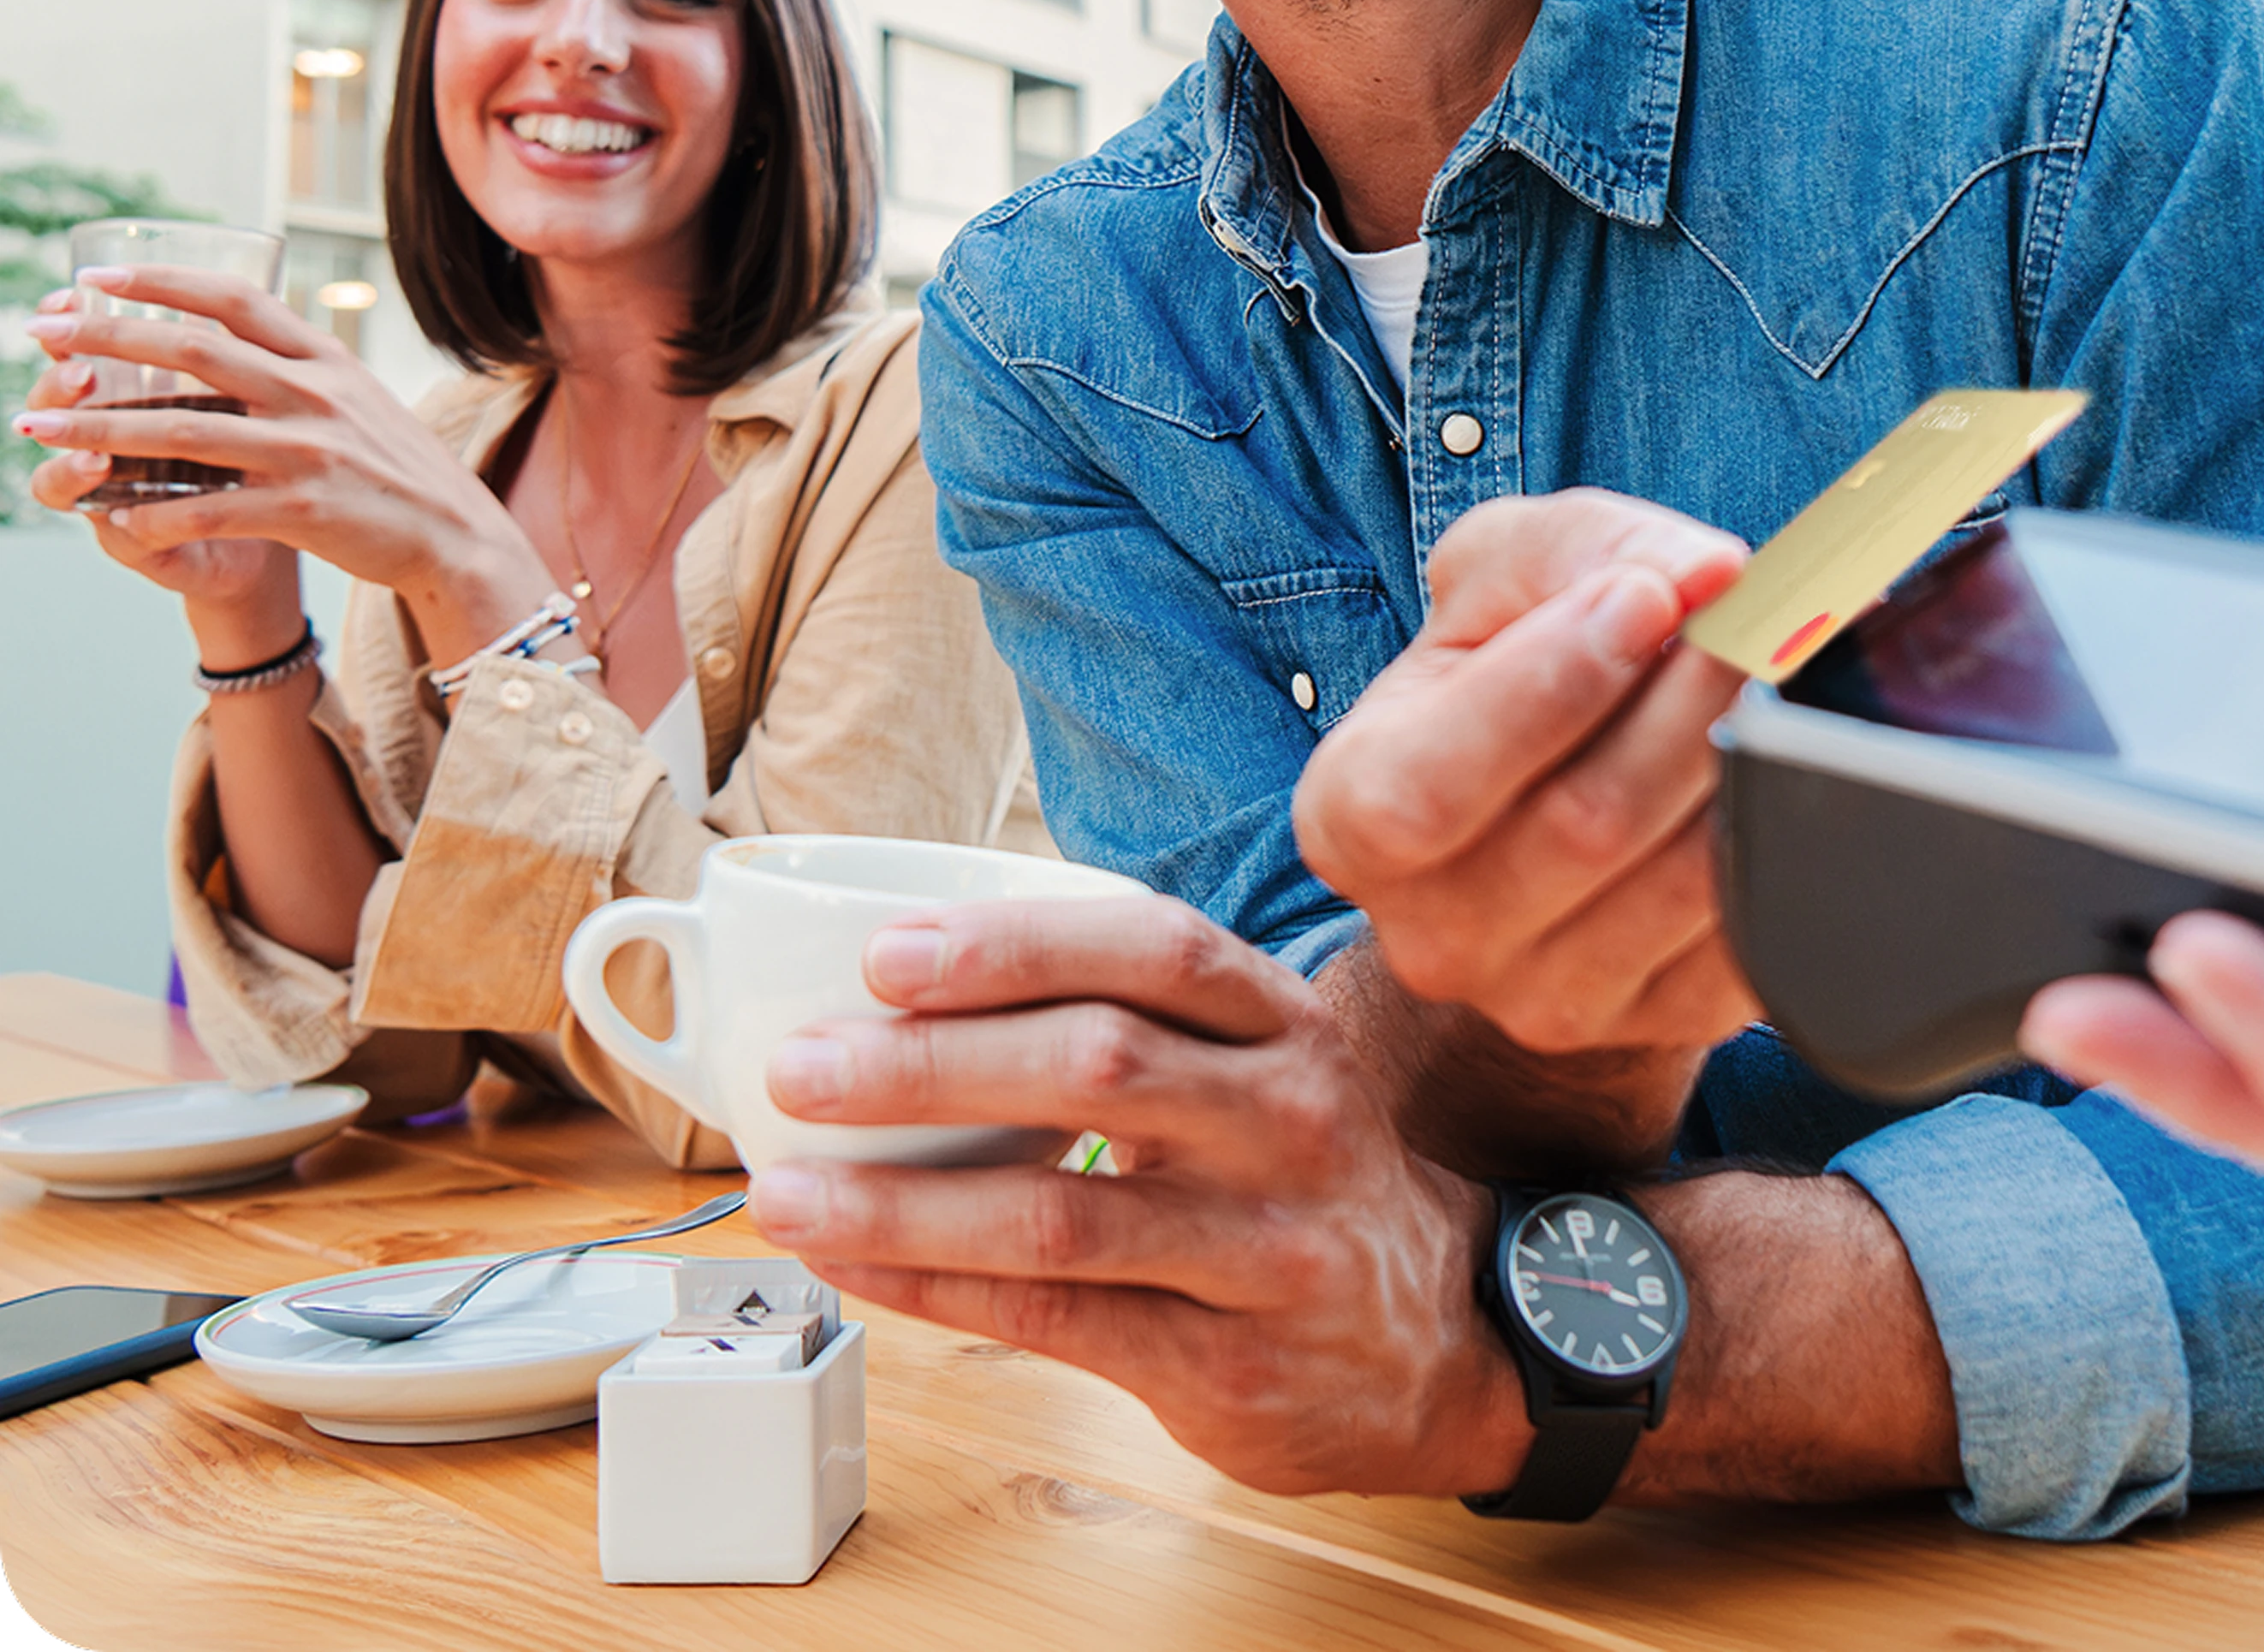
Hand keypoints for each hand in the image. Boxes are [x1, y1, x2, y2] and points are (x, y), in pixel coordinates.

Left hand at [13, 262, 549, 663]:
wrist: (456, 533)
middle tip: (38, 331)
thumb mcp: (356, 395)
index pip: (234, 299)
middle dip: (104, 338)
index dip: (160, 281)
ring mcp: (310, 451)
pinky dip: (155, 514)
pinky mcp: (305, 510)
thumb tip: (224, 331)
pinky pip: (210, 510)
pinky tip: (113, 514)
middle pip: (192, 350)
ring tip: (38, 425)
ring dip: (99, 428)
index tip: (95, 278)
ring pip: (182, 430)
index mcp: (324, 357)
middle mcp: (315, 393)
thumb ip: (296, 365)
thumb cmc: (395, 465)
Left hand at [747, 895, 1529, 1498]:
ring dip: (903, 1200)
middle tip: (802, 1065)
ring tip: (786, 1190)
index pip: (1156, 951)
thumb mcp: (1255, 1064)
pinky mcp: (1223, 1361)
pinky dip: (938, 1289)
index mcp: (1284, 1022)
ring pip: (1061, 1212)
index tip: (887, 953)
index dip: (1016, 945)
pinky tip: (858, 1266)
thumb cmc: (1295, 1173)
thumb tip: (911, 987)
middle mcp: (1288, 1119)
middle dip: (930, 1063)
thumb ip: (1132, 1019)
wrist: (1433, 1337)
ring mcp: (1263, 1247)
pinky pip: (1056, 1317)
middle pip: (1099, 1066)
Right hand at [1293, 491, 1756, 1059]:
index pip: (1431, 786)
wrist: (1548, 796)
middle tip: (1749, 614)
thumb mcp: (1504, 575)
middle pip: (1583, 825)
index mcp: (1352, 818)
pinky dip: (1780, 835)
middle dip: (1685, 700)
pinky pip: (1745, 934)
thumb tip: (1702, 574)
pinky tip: (1778, 765)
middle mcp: (1433, 933)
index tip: (1645, 596)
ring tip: (1774, 674)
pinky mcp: (1656, 1025)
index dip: (1550, 686)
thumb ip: (1578, 548)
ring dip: (1748, 760)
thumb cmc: (1510, 667)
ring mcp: (1543, 1001)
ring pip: (1678, 882)